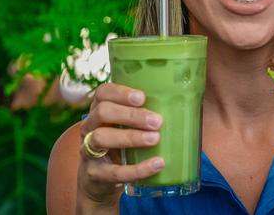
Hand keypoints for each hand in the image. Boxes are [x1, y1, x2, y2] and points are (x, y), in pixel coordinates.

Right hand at [77, 83, 164, 204]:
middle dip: (131, 115)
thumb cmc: (120, 146)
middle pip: (102, 112)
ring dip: (131, 137)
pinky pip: (114, 171)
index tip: (142, 97)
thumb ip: (143, 114)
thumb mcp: (126, 127)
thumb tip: (185, 103)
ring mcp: (88, 151)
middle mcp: (89, 127)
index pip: (103, 93)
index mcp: (99, 110)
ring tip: (155, 138)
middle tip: (157, 121)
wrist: (100, 182)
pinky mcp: (94, 174)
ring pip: (101, 138)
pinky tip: (157, 164)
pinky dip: (138, 169)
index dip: (120, 92)